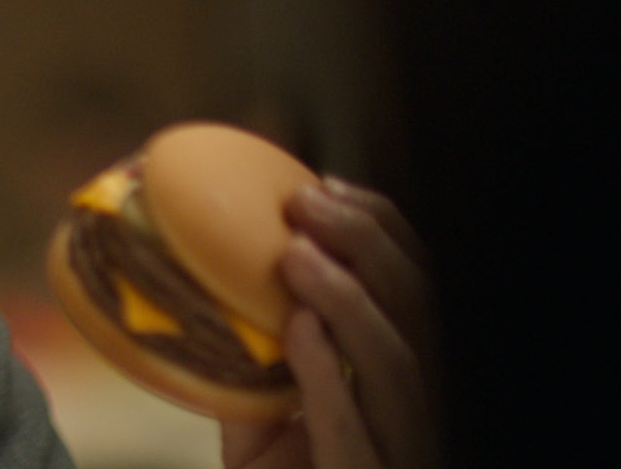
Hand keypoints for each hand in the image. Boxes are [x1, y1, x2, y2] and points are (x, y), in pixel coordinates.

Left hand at [220, 178, 439, 468]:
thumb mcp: (260, 412)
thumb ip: (253, 352)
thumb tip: (203, 269)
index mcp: (406, 381)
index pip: (420, 291)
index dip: (385, 231)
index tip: (325, 186)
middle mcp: (422, 415)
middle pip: (424, 315)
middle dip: (370, 247)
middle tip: (305, 204)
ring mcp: (405, 455)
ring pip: (407, 369)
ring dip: (351, 302)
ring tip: (295, 254)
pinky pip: (357, 432)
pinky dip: (329, 376)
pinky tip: (297, 330)